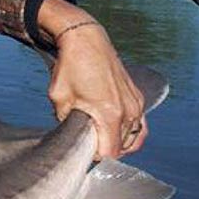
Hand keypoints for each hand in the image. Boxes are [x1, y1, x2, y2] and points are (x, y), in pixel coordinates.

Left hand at [38, 0, 146, 158]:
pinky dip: (130, 133)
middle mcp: (128, 111)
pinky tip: (117, 134)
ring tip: (100, 141)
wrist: (85, 40)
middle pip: (122, 148)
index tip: (82, 153)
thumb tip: (71, 137)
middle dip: (105, 150)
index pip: (110, 152)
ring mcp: (136, 103)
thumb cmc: (70, 67)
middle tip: (87, 146)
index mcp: (109, 114)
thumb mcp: (59, 99)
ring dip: (119, 143)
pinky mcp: (137, 97)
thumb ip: (66, 122)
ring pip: (134, 138)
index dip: (95, 157)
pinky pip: (139, 125)